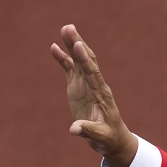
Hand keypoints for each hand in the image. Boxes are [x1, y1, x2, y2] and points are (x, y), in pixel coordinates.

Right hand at [51, 24, 137, 166]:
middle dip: (78, 45)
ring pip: (79, 61)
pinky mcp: (79, 88)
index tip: (79, 46)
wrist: (111, 139)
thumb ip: (87, 130)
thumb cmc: (108, 138)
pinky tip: (54, 47)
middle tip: (69, 28)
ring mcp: (86, 85)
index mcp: (102, 95)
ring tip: (65, 29)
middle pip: (87, 61)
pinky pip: (70, 70)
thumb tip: (73, 129)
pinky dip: (63, 59)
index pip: (93, 74)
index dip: (85, 60)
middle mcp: (95, 86)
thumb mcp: (99, 137)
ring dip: (72, 46)